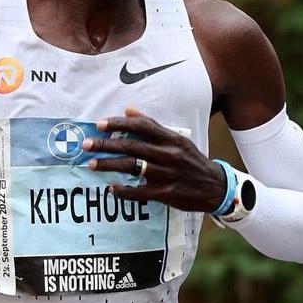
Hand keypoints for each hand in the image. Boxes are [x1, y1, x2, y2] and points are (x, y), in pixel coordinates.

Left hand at [83, 107, 226, 212]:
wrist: (216, 187)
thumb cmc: (192, 160)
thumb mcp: (177, 140)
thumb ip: (153, 125)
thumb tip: (128, 109)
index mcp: (171, 139)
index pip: (142, 126)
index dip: (119, 124)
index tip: (100, 124)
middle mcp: (169, 154)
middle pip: (131, 146)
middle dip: (106, 144)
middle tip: (86, 144)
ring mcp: (167, 174)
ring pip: (132, 167)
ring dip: (109, 165)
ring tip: (92, 164)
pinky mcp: (166, 193)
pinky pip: (139, 192)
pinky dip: (124, 190)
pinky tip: (112, 188)